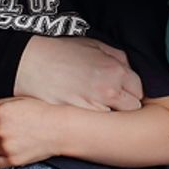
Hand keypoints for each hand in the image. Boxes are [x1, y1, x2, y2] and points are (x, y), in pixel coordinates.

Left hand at [0, 97, 61, 168]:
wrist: (59, 129)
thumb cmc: (43, 114)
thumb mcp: (20, 100)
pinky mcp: (12, 159)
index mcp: (0, 112)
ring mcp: (5, 146)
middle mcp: (0, 129)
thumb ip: (2, 105)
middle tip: (14, 131)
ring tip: (14, 141)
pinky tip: (5, 153)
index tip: (3, 122)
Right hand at [13, 36, 142, 110]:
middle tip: (112, 101)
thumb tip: (127, 69)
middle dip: (125, 105)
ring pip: (116, 119)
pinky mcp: (80, 117)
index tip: (123, 92)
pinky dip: (94, 120)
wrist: (30, 64)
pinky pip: (97, 124)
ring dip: (110, 114)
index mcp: (115, 70)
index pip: (138, 90)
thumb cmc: (60, 51)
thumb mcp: (93, 44)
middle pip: (132, 108)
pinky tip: (84, 112)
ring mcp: (95, 106)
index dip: (131, 91)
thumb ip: (116, 57)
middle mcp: (110, 90)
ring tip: (97, 107)